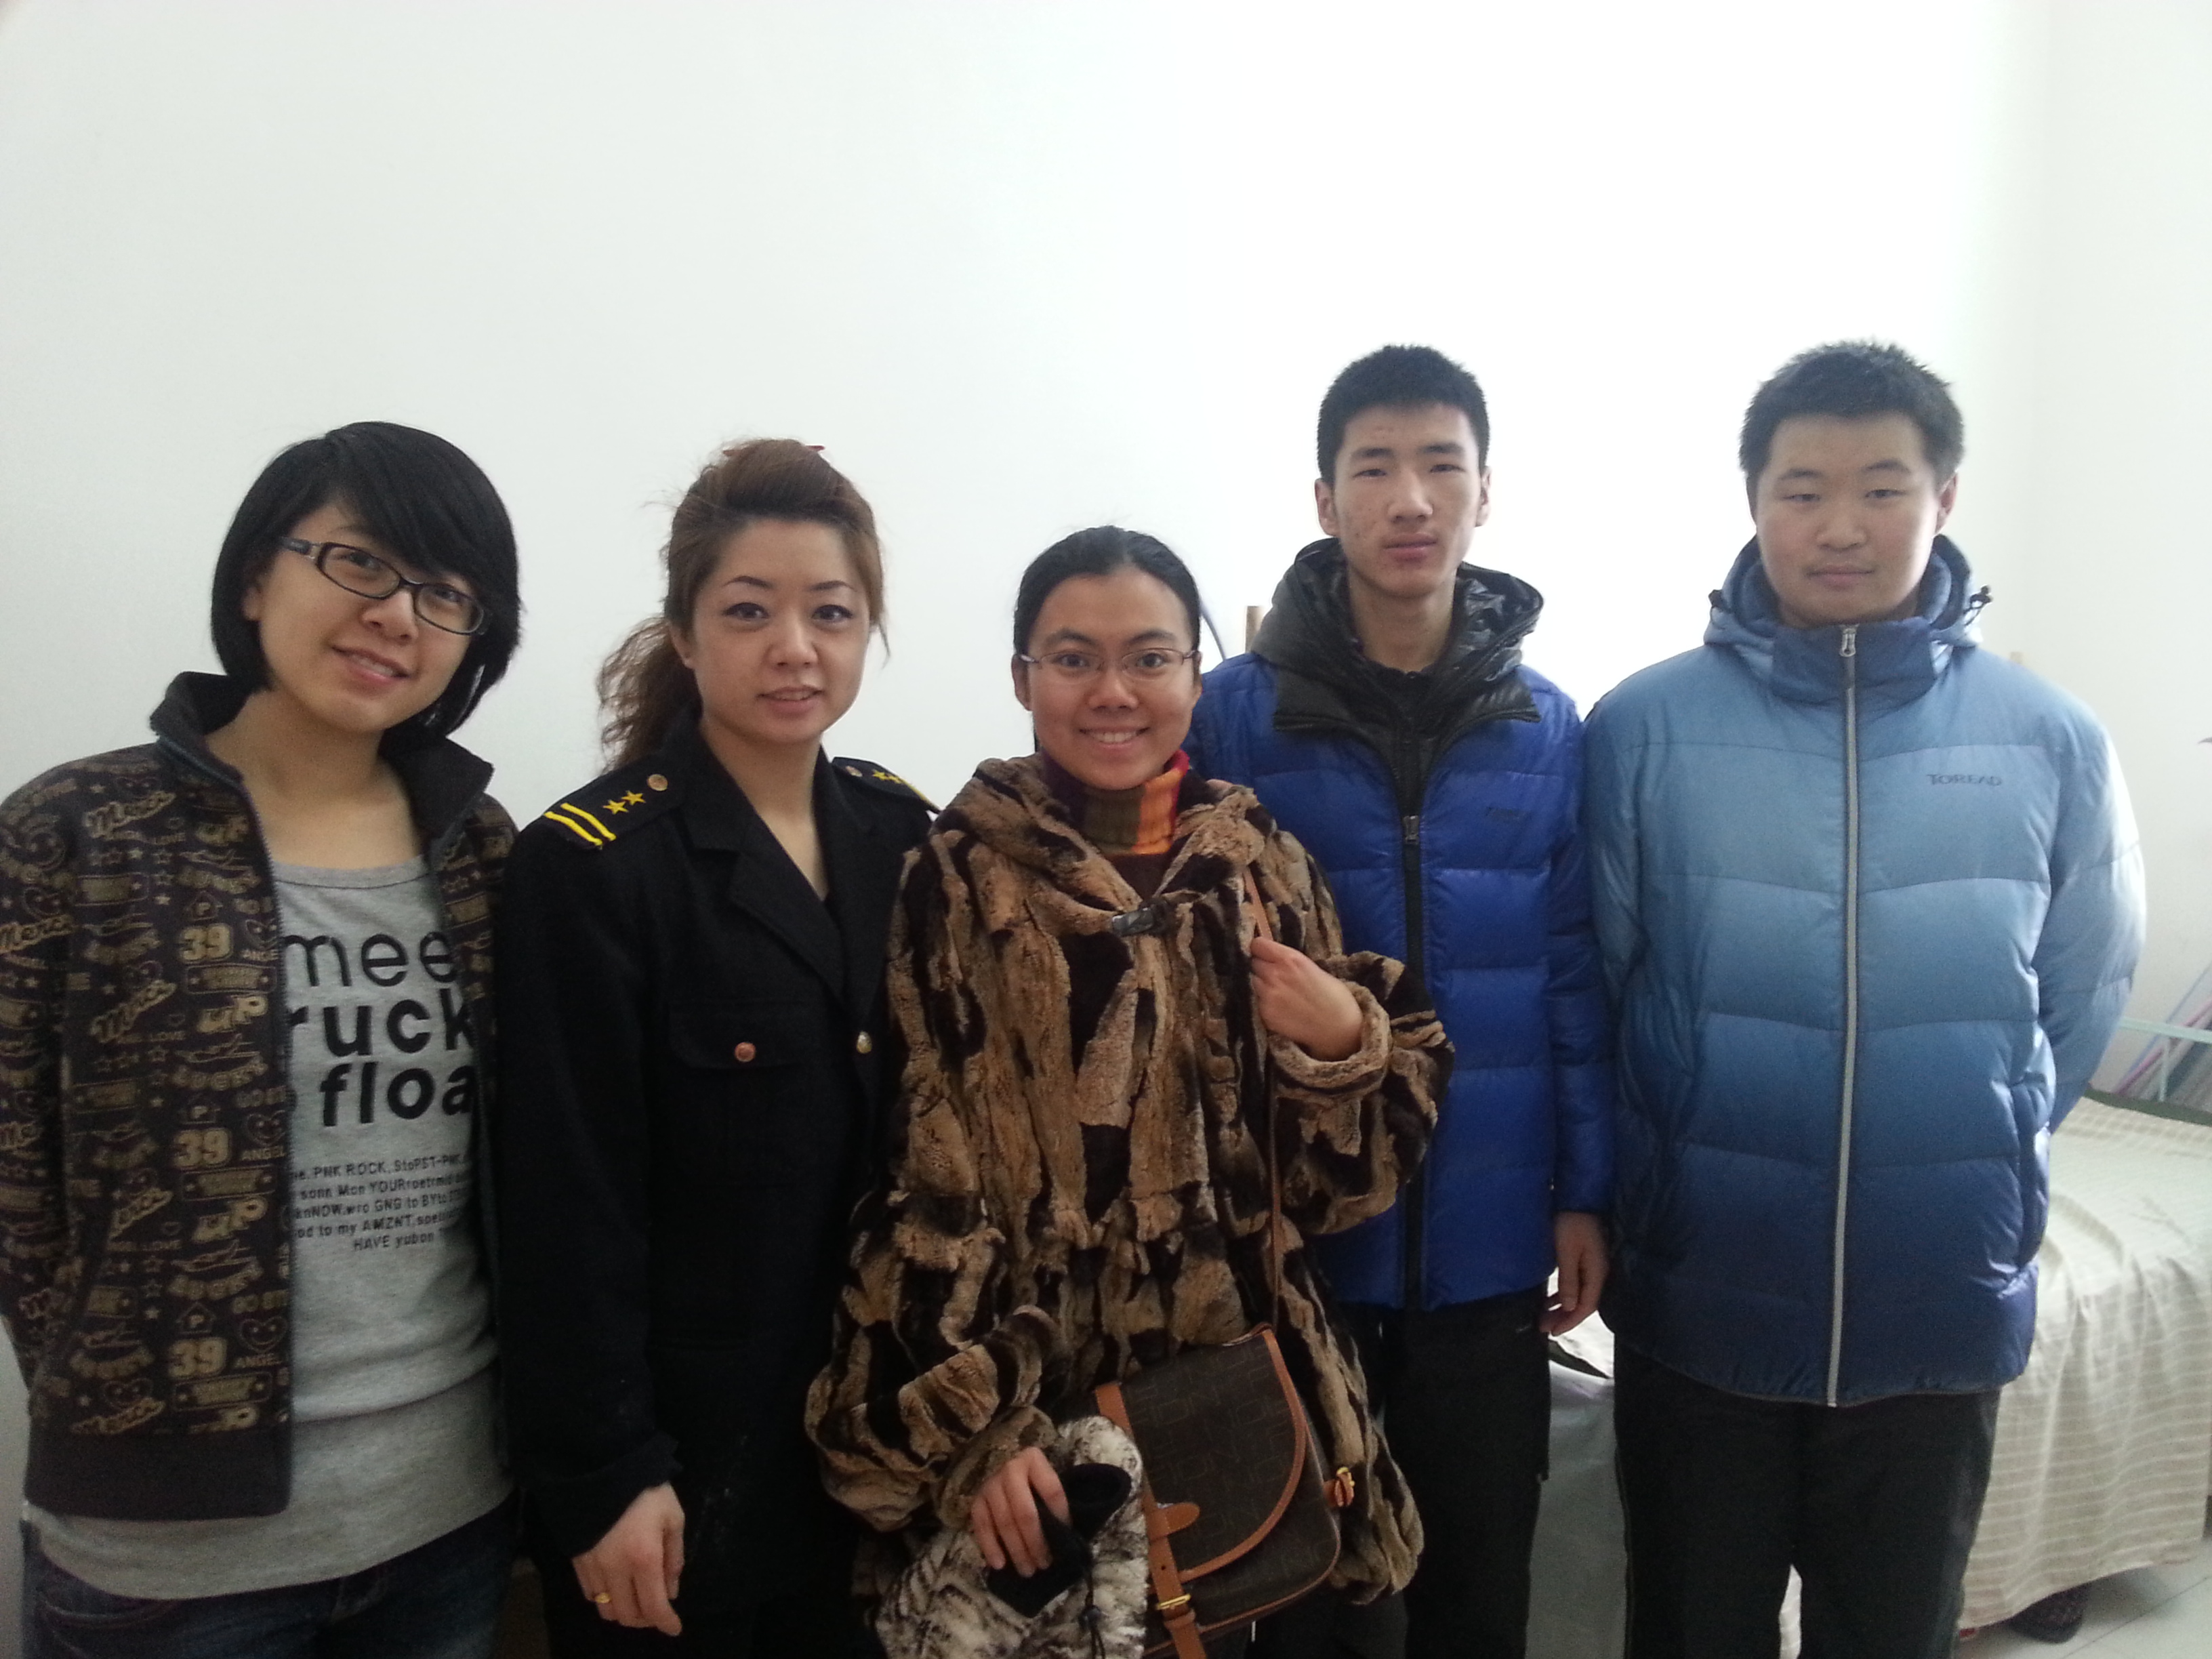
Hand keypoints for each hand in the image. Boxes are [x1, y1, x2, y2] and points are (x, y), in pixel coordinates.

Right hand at [573, 1483, 684, 1635]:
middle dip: (646, 1618)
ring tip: (637, 1598)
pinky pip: (590, 1594)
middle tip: (658, 1609)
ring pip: (606, 1609)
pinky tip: (616, 1585)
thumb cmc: (646, 1489)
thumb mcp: (673, 1518)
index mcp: (644, 1558)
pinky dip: (605, 1598)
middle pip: (627, 1615)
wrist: (601, 1466)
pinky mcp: (577, 1560)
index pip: (654, 1607)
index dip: (666, 1623)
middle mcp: (616, 1569)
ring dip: (624, 1611)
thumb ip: (674, 1557)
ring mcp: (593, 1567)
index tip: (674, 1628)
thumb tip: (671, 1591)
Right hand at [970, 1446, 1069, 1577]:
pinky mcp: (976, 1500)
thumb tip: (1066, 1536)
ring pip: (1004, 1521)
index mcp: (1033, 1459)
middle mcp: (1010, 1468)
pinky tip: (1000, 1564)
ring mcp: (990, 1484)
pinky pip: (982, 1526)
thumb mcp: (1047, 1484)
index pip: (1052, 1491)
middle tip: (1044, 1563)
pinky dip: (990, 1547)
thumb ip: (1054, 1503)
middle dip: (1035, 1542)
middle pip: (1025, 1511)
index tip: (1066, 1538)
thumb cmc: (1034, 1485)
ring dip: (1016, 1550)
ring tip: (1028, 1570)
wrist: (1007, 1473)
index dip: (1060, 1516)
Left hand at [1251, 937, 1363, 1060]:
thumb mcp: (1313, 968)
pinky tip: (1282, 1009)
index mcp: (1289, 959)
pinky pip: (1258, 1002)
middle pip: (1254, 964)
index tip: (1265, 953)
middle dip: (1263, 968)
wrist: (1339, 1029)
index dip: (1261, 949)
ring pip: (1254, 983)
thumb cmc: (1335, 997)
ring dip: (1262, 986)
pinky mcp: (1265, 1014)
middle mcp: (1274, 975)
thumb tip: (1274, 957)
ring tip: (1280, 994)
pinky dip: (1266, 1004)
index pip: (1257, 945)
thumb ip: (1290, 962)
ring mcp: (1267, 996)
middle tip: (1277, 977)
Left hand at [1545, 1210, 1607, 1334]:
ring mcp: (1593, 1267)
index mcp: (1597, 1273)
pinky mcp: (1586, 1260)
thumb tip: (1568, 1307)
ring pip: (1578, 1295)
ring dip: (1562, 1308)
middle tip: (1544, 1328)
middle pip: (1583, 1304)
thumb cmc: (1572, 1223)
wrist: (1579, 1198)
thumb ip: (1569, 1280)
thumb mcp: (1566, 1252)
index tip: (1553, 1332)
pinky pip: (1576, 1284)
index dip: (1570, 1321)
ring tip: (1544, 1317)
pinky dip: (1563, 1294)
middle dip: (1564, 1318)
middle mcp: (1598, 1273)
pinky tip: (1551, 1299)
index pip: (1586, 1306)